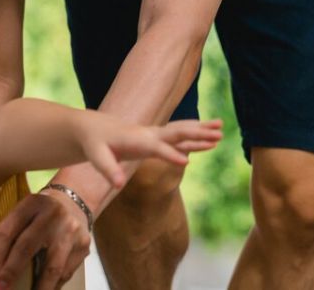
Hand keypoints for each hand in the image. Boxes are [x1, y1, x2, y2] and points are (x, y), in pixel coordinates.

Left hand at [0, 190, 90, 289]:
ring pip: (52, 267)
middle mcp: (52, 215)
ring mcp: (70, 231)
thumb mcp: (25, 212)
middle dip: (11, 272)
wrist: (75, 202)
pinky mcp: (82, 246)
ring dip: (37, 288)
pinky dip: (52, 286)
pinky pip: (65, 273)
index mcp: (31, 204)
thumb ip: (12, 234)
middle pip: (27, 247)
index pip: (8, 230)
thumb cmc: (41, 213)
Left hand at [78, 118, 222, 188]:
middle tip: (218, 135)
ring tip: (221, 131)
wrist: (92, 128)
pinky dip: (194, 135)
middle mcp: (148, 134)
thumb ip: (107, 170)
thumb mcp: (96, 157)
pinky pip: (178, 135)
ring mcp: (153, 134)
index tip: (187, 162)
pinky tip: (209, 138)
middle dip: (196, 134)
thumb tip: (117, 185)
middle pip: (176, 133)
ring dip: (200, 130)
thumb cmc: (94, 144)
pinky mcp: (155, 137)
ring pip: (181, 131)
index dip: (170, 155)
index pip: (156, 148)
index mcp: (136, 140)